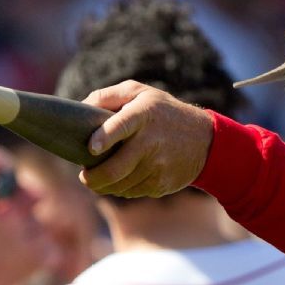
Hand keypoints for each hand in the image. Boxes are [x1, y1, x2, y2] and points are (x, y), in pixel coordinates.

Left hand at [79, 80, 213, 197]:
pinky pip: (132, 192)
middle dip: (93, 178)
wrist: (204, 140)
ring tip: (98, 178)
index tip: (91, 147)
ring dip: (104, 186)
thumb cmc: (163, 112)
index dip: (105, 137)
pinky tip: (119, 180)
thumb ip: (107, 96)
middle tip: (84, 177)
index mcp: (143, 114)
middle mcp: (151, 141)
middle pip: (115, 168)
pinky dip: (120, 189)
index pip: (121, 125)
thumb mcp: (140, 92)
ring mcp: (157, 165)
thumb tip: (80, 108)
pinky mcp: (161, 184)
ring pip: (120, 185)